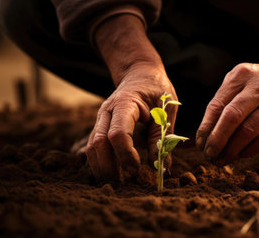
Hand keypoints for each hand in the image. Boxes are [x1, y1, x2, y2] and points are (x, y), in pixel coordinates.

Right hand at [86, 64, 176, 181]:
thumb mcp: (166, 110)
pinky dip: (100, 162)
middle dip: (108, 167)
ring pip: (92, 146)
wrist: (140, 73)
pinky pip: (94, 146)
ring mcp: (101, 119)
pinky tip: (109, 175)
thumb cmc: (157, 89)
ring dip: (101, 168)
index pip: (118, 133)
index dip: (126, 154)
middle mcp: (107, 111)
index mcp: (125, 103)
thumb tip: (162, 168)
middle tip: (122, 185)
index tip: (138, 169)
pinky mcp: (101, 126)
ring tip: (115, 185)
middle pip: (99, 143)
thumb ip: (162, 138)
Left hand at [196, 13, 258, 164]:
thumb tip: (206, 132)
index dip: (206, 126)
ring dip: (231, 150)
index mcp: (243, 75)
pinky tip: (240, 154)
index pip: (218, 104)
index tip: (200, 142)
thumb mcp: (243, 78)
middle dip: (217, 140)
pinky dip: (249, 151)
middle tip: (209, 154)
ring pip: (248, 132)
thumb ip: (224, 98)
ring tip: (221, 159)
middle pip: (232, 118)